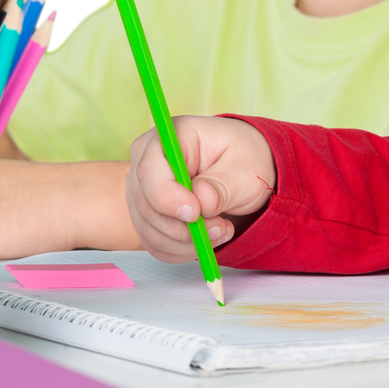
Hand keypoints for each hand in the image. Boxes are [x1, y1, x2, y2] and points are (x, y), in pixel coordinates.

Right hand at [125, 115, 275, 263]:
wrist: (244, 172)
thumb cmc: (244, 160)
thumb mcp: (245, 168)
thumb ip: (221, 186)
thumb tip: (200, 201)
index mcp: (170, 137)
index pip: (149, 170)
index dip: (168, 197)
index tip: (195, 213)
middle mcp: (147, 162)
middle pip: (147, 206)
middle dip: (186, 227)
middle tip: (222, 228)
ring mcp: (143, 191)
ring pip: (151, 230)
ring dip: (189, 242)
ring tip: (222, 229)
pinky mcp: (147, 216)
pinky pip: (156, 244)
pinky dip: (183, 250)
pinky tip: (206, 238)